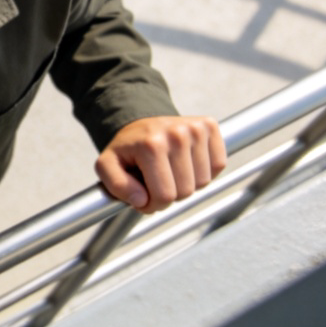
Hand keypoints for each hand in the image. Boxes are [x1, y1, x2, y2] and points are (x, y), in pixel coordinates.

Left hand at [95, 115, 225, 214]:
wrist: (141, 121)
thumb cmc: (127, 148)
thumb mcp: (106, 166)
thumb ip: (116, 186)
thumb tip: (141, 200)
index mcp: (151, 145)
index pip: (165, 196)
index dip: (153, 205)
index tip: (143, 197)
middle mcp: (177, 134)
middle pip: (186, 191)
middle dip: (169, 195)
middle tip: (157, 181)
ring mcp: (196, 128)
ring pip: (203, 182)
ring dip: (187, 183)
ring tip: (170, 170)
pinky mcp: (209, 126)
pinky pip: (218, 165)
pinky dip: (204, 171)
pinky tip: (187, 162)